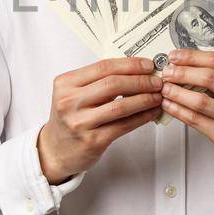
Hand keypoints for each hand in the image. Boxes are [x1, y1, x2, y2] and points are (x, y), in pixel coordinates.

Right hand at [37, 57, 163, 183]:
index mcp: (65, 83)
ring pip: (120, 106)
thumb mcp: (74, 93)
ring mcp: (80, 122)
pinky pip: (123, 125)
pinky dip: (141, 117)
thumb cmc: (71, 118)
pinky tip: (151, 112)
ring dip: (144, 99)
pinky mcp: (93, 140)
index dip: (129, 64)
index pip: (103, 67)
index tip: (148, 65)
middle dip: (140, 81)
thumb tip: (136, 70)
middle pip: (112, 84)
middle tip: (156, 81)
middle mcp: (70, 102)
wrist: (56, 150)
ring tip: (157, 96)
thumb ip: (98, 81)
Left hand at [158, 49, 213, 191]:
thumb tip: (190, 66)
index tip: (176, 56)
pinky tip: (169, 105)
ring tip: (164, 88)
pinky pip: (196, 120)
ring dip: (176, 92)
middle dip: (182, 72)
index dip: (193, 56)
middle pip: (208, 77)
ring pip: (199, 100)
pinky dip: (178, 110)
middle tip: (167, 72)